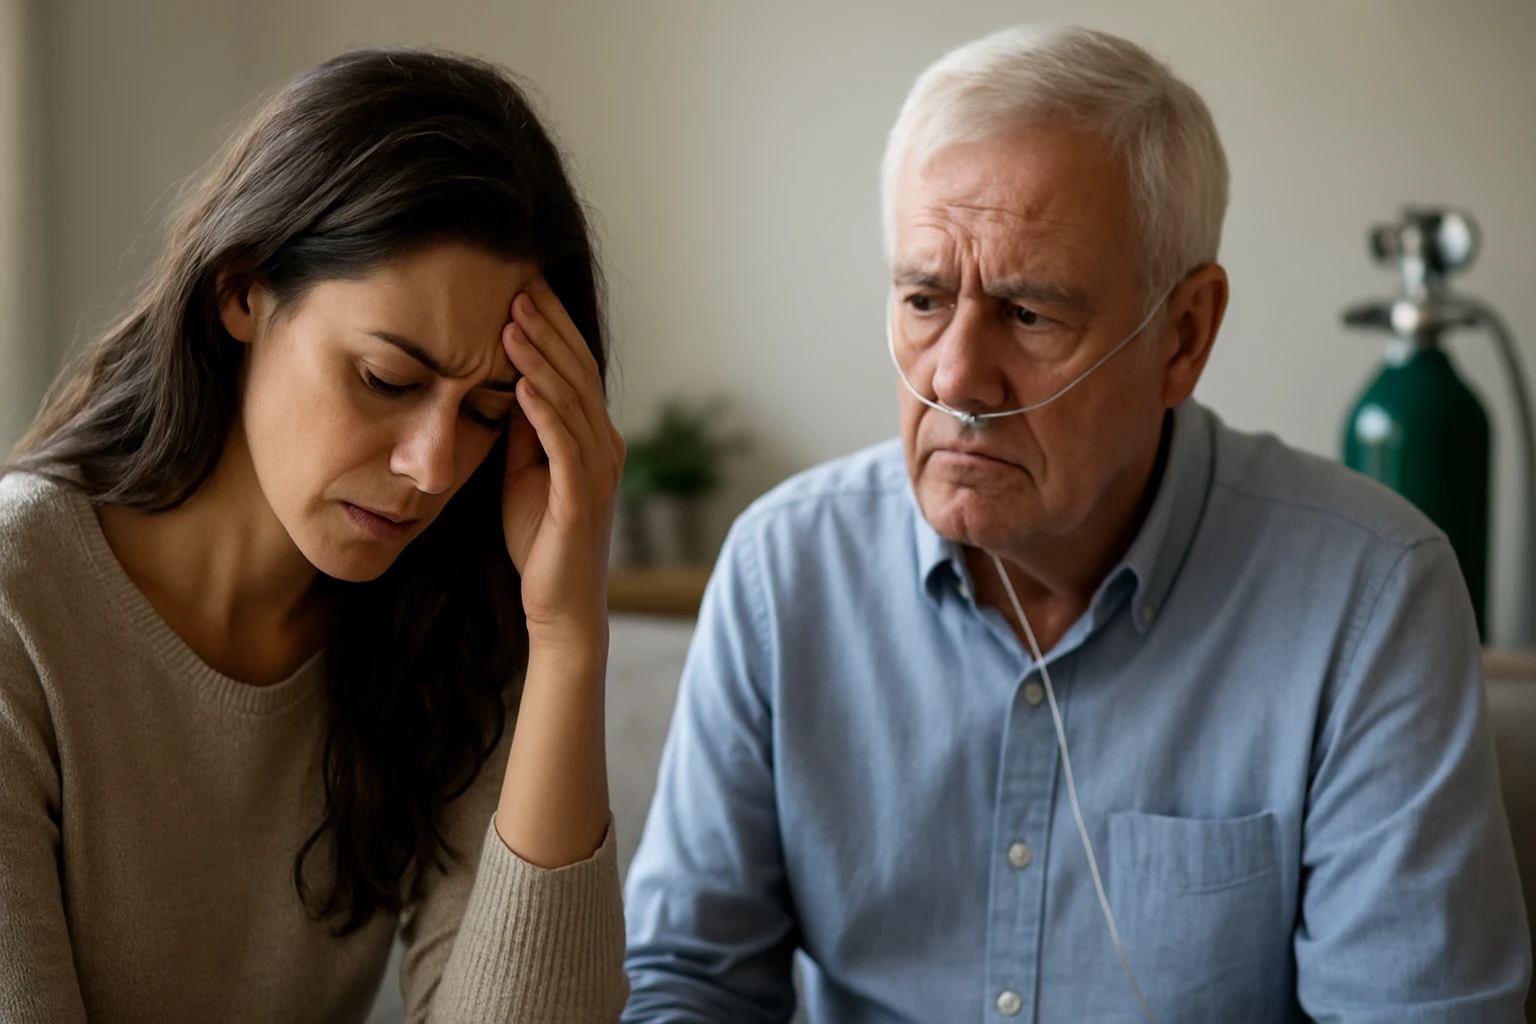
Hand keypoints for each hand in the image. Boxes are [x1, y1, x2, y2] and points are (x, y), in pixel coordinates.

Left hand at [499, 277, 622, 648]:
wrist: (559, 605)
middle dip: (547, 328)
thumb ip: (524, 429)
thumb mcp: (523, 471)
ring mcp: (596, 472)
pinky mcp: (581, 499)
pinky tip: (522, 384)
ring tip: (511, 323)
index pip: (575, 368)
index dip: (552, 326)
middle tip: (517, 286)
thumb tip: (507, 381)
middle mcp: (604, 447)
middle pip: (579, 373)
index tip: (522, 287)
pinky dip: (544, 411)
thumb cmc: (539, 539)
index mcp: (593, 436)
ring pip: (571, 402)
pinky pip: (563, 445)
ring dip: (541, 360)